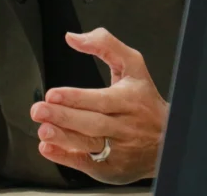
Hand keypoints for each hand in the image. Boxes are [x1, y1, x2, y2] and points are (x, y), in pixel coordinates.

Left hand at [29, 28, 168, 184]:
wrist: (168, 141)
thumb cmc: (144, 100)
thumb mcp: (133, 66)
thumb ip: (105, 44)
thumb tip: (73, 38)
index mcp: (129, 100)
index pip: (101, 100)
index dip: (75, 98)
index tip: (52, 94)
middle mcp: (125, 126)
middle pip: (92, 123)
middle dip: (63, 118)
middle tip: (39, 111)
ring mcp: (119, 150)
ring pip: (89, 144)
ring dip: (63, 138)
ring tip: (43, 130)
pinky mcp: (112, 168)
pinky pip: (87, 164)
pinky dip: (66, 158)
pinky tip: (49, 148)